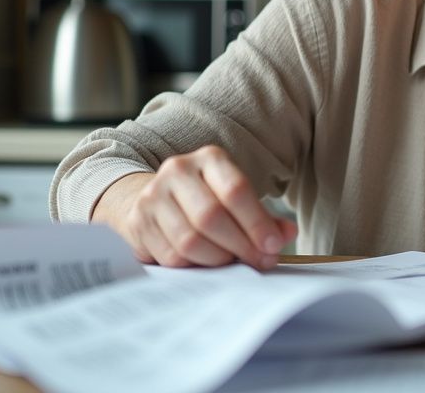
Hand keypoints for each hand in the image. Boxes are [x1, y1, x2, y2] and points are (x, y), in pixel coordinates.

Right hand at [91, 145, 297, 269]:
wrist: (154, 196)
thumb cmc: (206, 199)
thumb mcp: (236, 197)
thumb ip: (263, 217)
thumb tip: (286, 234)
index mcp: (209, 159)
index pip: (236, 191)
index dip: (257, 223)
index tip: (273, 246)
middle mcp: (178, 170)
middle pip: (211, 217)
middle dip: (240, 246)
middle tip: (258, 262)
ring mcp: (153, 195)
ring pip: (190, 240)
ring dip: (217, 260)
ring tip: (232, 264)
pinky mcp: (138, 221)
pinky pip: (171, 256)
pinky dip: (194, 266)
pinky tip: (205, 264)